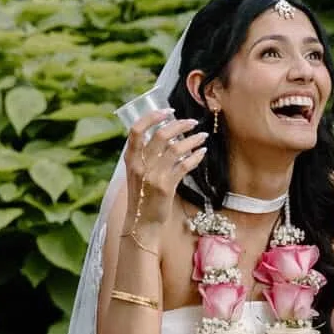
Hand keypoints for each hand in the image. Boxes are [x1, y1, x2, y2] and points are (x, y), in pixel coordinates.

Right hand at [123, 109, 207, 248]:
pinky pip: (184, 166)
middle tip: (193, 122)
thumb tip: (165, 135)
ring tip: (203, 137)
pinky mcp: (166, 187)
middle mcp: (140, 165)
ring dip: (192, 140)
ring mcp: (153, 176)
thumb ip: (145, 156)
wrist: (142, 223)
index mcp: (130, 159)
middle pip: (161, 135)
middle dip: (180, 125)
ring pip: (175, 149)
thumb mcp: (137, 174)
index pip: (136, 130)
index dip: (152, 117)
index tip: (168, 111)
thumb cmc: (142, 196)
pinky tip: (201, 153)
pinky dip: (195, 157)